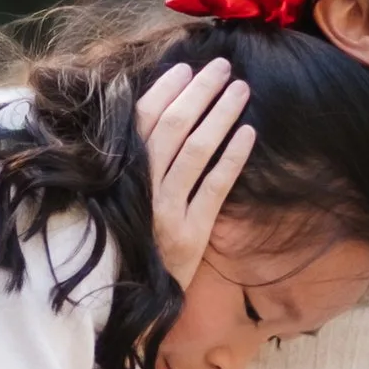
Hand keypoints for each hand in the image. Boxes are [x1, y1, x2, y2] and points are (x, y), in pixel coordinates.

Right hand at [136, 58, 254, 285]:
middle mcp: (140, 190)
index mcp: (119, 175)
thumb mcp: (119, 199)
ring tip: (240, 89)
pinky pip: (214, 188)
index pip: (141, 120)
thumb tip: (159, 114)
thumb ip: (132, 163)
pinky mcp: (191, 234)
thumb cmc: (126, 241)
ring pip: (195, 151)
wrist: (128, 302)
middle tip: (223, 66)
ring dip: (220, 115)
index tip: (186, 67)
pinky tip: (249, 133)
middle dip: (199, 92)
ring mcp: (166, 212)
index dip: (165, 90)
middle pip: (171, 128)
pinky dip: (232, 158)